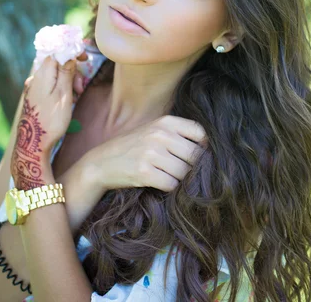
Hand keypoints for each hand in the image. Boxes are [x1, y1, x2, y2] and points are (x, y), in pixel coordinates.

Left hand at [11, 52, 86, 188]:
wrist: (33, 144)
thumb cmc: (51, 120)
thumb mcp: (63, 95)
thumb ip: (66, 72)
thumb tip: (69, 55)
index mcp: (42, 74)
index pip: (57, 52)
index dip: (71, 52)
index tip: (85, 57)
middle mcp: (35, 78)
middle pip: (57, 64)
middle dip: (72, 72)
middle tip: (80, 88)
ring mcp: (33, 88)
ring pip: (54, 75)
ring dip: (68, 82)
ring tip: (76, 97)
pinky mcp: (34, 97)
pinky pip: (50, 85)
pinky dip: (60, 88)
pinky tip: (67, 101)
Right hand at [84, 115, 208, 192]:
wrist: (101, 162)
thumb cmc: (133, 147)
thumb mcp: (154, 130)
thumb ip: (178, 134)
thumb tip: (209, 149)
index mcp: (165, 121)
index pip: (200, 133)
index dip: (204, 148)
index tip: (198, 157)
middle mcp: (160, 134)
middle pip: (195, 156)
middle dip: (193, 168)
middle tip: (183, 172)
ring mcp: (151, 153)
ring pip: (184, 172)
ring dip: (180, 179)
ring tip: (168, 176)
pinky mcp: (144, 172)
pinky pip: (171, 185)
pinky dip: (169, 188)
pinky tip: (159, 183)